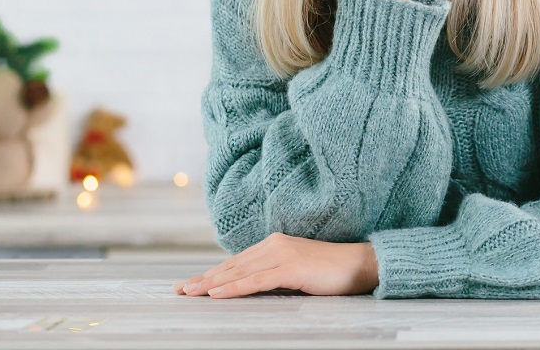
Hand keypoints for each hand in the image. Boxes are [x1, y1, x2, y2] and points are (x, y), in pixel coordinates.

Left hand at [172, 233, 378, 298]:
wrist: (361, 264)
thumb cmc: (331, 272)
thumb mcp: (297, 272)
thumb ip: (275, 274)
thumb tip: (252, 286)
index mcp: (276, 244)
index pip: (236, 261)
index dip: (211, 273)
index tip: (190, 284)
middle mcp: (275, 245)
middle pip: (232, 265)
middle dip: (203, 278)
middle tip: (178, 290)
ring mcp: (283, 255)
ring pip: (239, 271)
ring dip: (211, 284)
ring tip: (189, 293)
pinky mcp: (292, 268)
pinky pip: (257, 280)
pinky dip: (235, 287)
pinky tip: (217, 295)